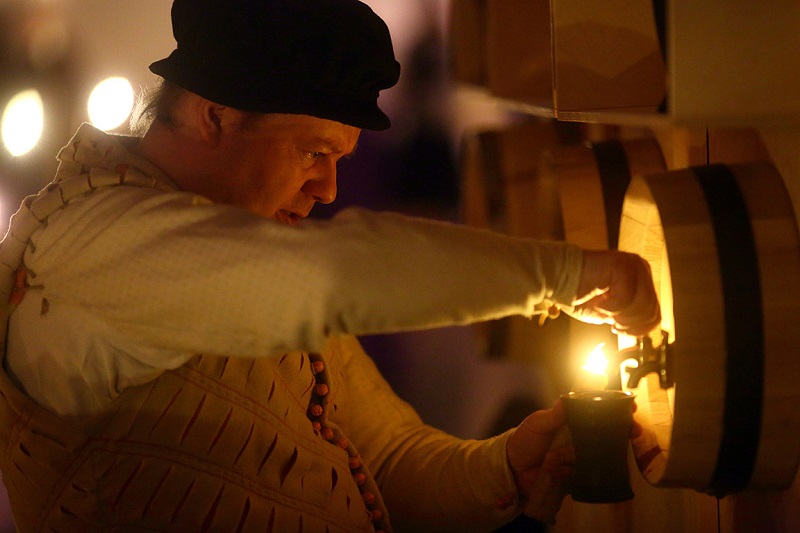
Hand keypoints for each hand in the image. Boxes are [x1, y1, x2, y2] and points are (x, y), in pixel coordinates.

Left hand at [506, 400, 573, 521]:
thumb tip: (564, 399)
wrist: (514, 466)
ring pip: (579, 461)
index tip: (568, 436)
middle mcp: (574, 443)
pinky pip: (574, 475)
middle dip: (566, 451)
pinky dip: (561, 473)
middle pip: (585, 446)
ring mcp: (572, 460)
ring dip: (561, 462)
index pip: (585, 426)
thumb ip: (552, 415)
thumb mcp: (536, 424)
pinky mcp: (570, 475)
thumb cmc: (524, 440)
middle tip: (551, 453)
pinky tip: (549, 470)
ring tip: (547, 461)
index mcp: (568, 427)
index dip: (581, 431)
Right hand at [565, 249, 660, 335]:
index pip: (655, 312)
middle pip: (651, 310)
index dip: (639, 329)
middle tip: (612, 325)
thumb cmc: (580, 294)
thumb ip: (629, 317)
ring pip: (642, 304)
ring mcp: (633, 266)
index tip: (618, 329)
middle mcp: (641, 269)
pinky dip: (610, 307)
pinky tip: (598, 302)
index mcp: (641, 280)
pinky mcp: (622, 266)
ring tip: (604, 312)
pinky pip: (626, 297)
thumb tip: (641, 331)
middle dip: (630, 324)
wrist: (558, 278)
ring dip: (621, 315)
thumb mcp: (611, 312)